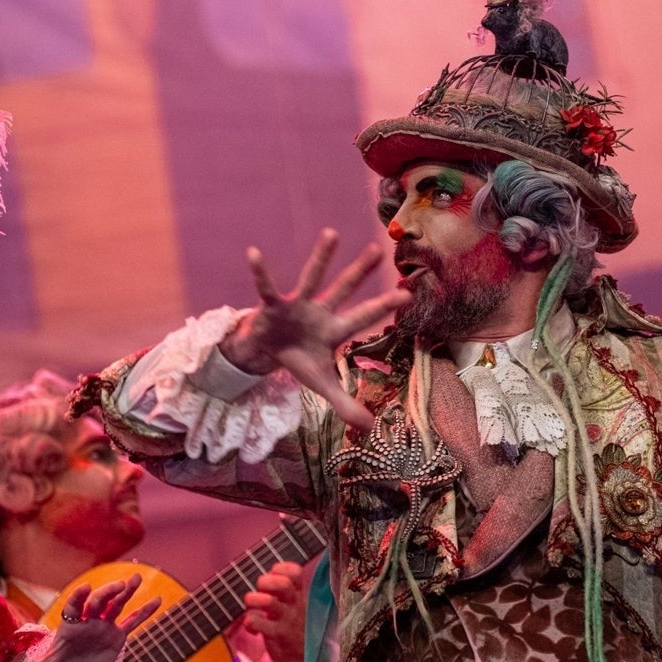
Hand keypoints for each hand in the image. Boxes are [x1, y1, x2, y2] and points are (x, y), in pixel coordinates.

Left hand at [23, 575, 159, 661]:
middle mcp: (88, 622)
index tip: (85, 588)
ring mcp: (104, 627)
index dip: (78, 598)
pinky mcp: (117, 636)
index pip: (73, 608)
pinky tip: (157, 600)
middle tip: (120, 584)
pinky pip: (132, 622)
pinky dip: (144, 612)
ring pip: (116, 606)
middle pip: (98, 602)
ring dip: (126, 592)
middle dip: (108, 592)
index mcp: (70, 626)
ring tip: (136, 578)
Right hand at [220, 228, 411, 429]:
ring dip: (321, 257)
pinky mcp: (273, 306)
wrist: (267, 352)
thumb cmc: (300, 361)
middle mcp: (320, 311)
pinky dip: (260, 273)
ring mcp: (297, 305)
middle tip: (380, 250)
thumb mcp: (322, 384)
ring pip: (312, 277)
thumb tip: (369, 427)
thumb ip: (345, 403)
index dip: (384, 308)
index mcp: (335, 330)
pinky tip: (253, 253)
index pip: (364, 317)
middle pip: (344, 290)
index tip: (408, 294)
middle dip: (360, 272)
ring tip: (332, 234)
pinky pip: (266, 288)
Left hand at [243, 561, 306, 661]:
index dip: (281, 568)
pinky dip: (250, 621)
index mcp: (298, 595)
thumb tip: (267, 575)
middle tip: (260, 590)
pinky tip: (252, 626)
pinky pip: (258, 623)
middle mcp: (294, 605)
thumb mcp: (295, 606)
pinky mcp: (277, 635)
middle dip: (265, 581)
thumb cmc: (294, 627)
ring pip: (268, 602)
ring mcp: (287, 620)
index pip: (295, 572)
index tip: (273, 574)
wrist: (304, 659)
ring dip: (253, 600)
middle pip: (283, 584)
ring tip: (252, 607)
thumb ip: (285, 591)